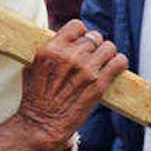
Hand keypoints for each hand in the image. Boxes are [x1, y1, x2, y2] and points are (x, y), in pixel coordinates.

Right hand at [16, 21, 126, 150]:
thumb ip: (47, 52)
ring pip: (109, 47)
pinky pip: (119, 62)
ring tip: (104, 63)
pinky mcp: (98, 84)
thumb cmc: (34, 98)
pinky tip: (114, 68)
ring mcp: (85, 69)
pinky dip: (119, 63)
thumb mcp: (32, 68)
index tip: (81, 42)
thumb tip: (58, 43)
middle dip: (94, 46)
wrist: (41, 125)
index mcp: (51, 49)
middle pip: (94, 37)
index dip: (81, 34)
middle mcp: (69, 56)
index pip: (77, 26)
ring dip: (107, 54)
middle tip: (92, 57)